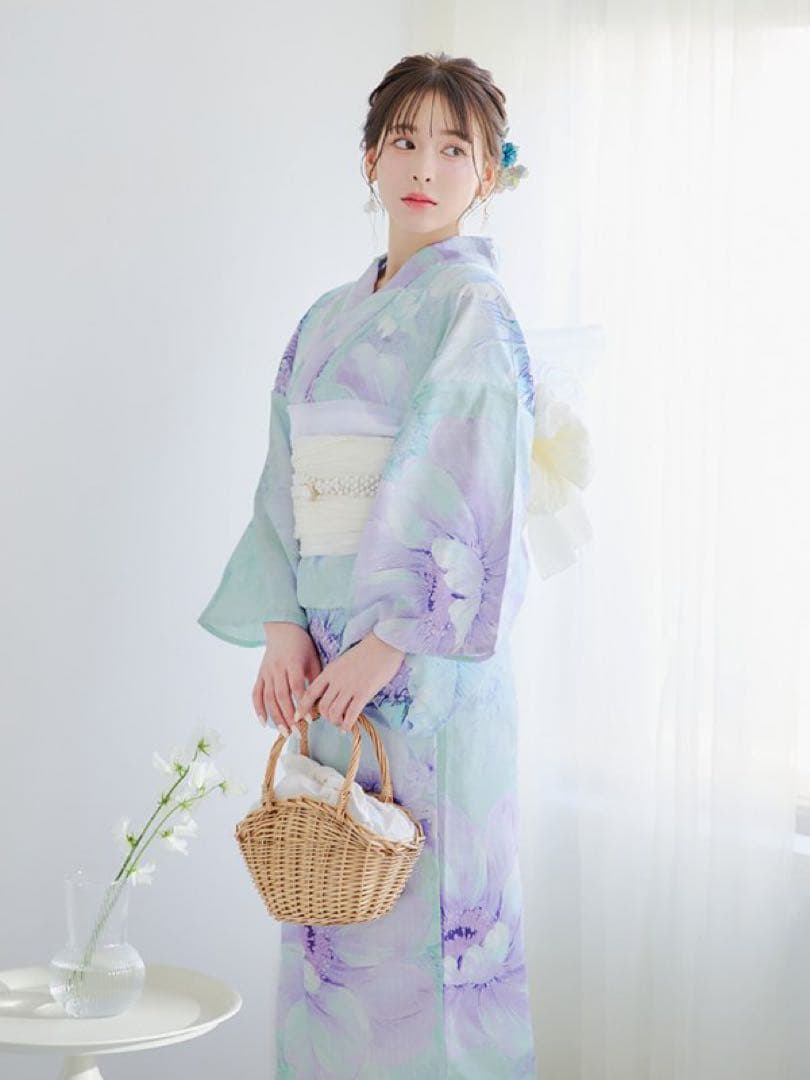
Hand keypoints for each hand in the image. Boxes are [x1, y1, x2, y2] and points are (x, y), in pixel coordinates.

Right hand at [253, 622, 321, 736]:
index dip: (301, 704)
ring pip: (268, 698)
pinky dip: (258, 709)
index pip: (296, 686)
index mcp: (292, 663)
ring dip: (275, 717)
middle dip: (288, 716)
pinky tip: (264, 723)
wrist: (282, 629)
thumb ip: (315, 678)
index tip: (308, 719)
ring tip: (284, 732)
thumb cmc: (302, 645)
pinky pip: (256, 694)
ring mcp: (266, 672)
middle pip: (280, 695)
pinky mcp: (260, 675)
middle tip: (296, 733)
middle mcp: (277, 668)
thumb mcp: (313, 658)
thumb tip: (321, 701)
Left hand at [295, 631, 406, 733]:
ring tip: (341, 723)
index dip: (302, 707)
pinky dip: (347, 725)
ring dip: (336, 722)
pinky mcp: (363, 693)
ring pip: (334, 713)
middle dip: (325, 717)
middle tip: (333, 719)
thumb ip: (334, 677)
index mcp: (329, 672)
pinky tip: (348, 727)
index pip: (310, 692)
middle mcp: (336, 681)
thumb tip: (330, 694)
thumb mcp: (342, 662)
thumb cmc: (366, 653)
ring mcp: (349, 687)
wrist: (384, 644)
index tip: (298, 717)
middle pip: (322, 707)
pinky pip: (351, 715)